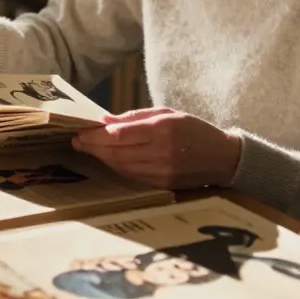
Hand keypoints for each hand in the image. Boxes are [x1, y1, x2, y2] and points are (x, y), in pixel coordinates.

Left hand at [71, 107, 241, 189]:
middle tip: (77, 141)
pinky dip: (117, 166)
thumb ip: (135, 117)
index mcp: (161, 131)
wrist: (222, 158)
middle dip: (93, 147)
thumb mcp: (167, 113)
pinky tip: (109, 159)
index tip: (80, 132)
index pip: (119, 135)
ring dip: (102, 158)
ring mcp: (160, 172)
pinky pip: (131, 175)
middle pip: (115, 153)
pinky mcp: (161, 185)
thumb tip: (106, 121)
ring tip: (89, 149)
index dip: (95, 136)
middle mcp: (159, 153)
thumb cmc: (194, 129)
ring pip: (120, 166)